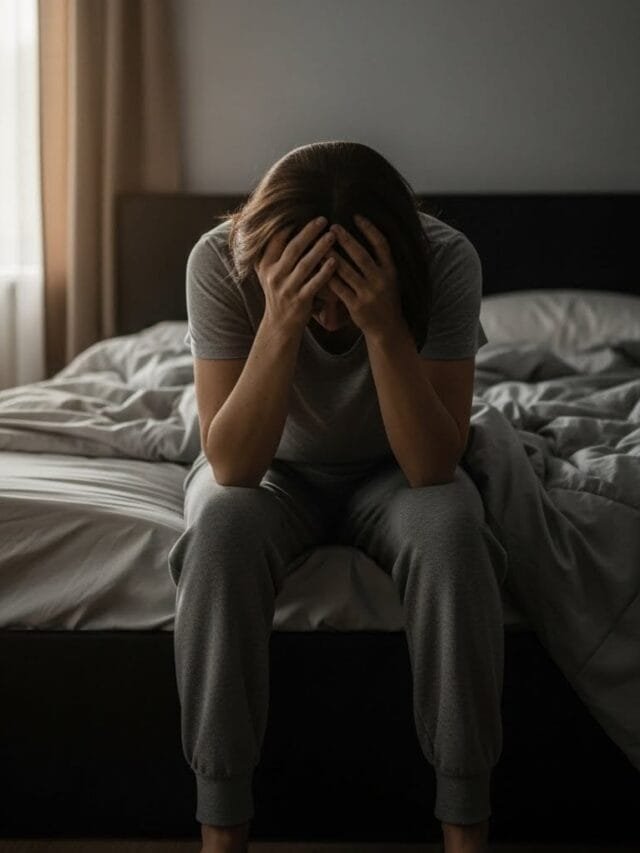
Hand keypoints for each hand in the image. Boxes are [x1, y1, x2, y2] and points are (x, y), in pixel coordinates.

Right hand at [253, 217, 337, 333]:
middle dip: (309, 232)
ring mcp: (287, 289)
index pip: (276, 239)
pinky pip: (314, 283)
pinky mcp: (300, 301)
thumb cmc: (279, 293)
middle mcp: (274, 276)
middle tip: (324, 219)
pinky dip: (325, 272)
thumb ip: (272, 252)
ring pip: (305, 265)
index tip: (304, 211)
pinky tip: (335, 261)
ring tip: (333, 236)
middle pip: (293, 249)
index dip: (290, 225)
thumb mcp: (268, 273)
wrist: (280, 324)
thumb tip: (281, 224)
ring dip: (320, 248)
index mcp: (265, 266)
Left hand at [326, 214, 404, 340]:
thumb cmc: (386, 300)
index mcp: (391, 271)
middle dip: (346, 239)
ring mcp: (369, 294)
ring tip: (321, 245)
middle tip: (332, 226)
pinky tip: (318, 268)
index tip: (356, 216)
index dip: (370, 229)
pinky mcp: (357, 306)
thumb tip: (368, 235)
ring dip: (333, 256)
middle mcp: (381, 281)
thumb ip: (381, 261)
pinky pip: (339, 289)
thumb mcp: (391, 279)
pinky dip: (328, 277)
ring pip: (347, 271)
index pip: (382, 245)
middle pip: (361, 255)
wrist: (387, 329)